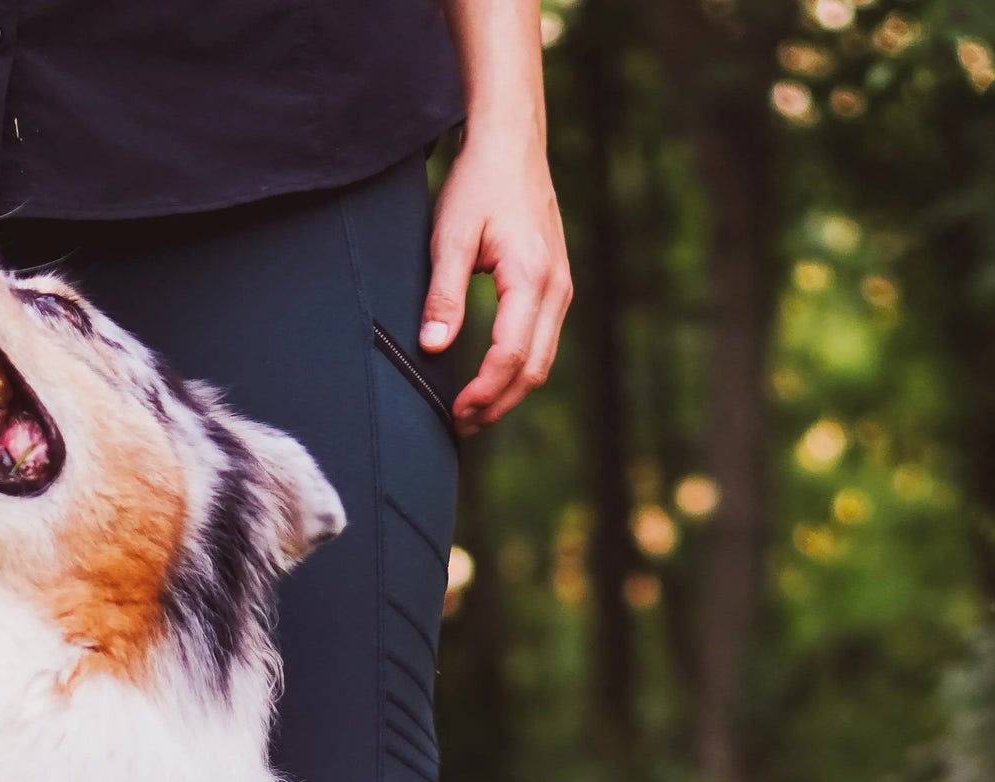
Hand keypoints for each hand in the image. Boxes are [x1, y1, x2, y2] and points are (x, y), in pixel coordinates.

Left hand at [420, 123, 571, 432]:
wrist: (511, 143)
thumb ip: (442, 295)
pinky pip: (543, 342)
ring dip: (508, 393)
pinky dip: (518, 370)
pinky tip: (490, 381)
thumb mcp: (449, 236)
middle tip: (459, 425)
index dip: (482, 392)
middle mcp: (556, 286)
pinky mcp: (556, 285)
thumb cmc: (478, 184)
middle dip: (497, 404)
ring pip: (542, 360)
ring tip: (471, 412)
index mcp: (531, 277)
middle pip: (533, 368)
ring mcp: (561, 286)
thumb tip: (433, 349)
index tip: (453, 412)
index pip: (510, 354)